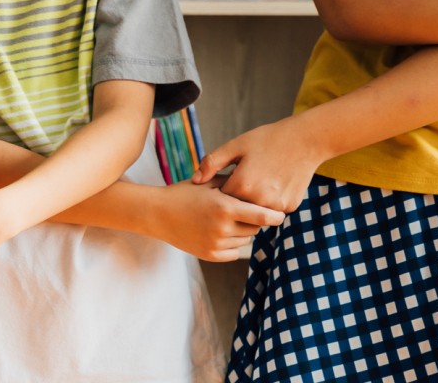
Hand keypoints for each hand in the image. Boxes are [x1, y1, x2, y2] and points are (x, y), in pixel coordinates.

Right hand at [147, 179, 283, 260]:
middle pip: (255, 228)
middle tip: (243, 210)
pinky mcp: (210, 255)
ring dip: (243, 230)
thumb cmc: (183, 194)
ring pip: (245, 239)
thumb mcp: (208, 183)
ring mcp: (216, 244)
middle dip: (254, 220)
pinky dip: (233, 243)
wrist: (156, 214)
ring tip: (226, 219)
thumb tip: (258, 187)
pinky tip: (219, 231)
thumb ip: (233, 184)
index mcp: (224, 207)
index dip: (275, 216)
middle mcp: (222, 228)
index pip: (261, 216)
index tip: (281, 214)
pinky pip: (234, 251)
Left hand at [192, 118, 324, 213]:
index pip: (221, 199)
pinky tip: (274, 182)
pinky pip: (272, 209)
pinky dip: (270, 200)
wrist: (304, 140)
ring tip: (259, 178)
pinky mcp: (290, 207)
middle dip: (236, 197)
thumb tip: (194, 180)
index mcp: (242, 185)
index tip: (227, 176)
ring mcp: (276, 206)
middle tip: (246, 176)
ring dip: (253, 200)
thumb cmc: (267, 140)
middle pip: (238, 208)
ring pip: (255, 211)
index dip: (222, 188)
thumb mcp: (235, 146)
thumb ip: (212, 163)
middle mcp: (259, 200)